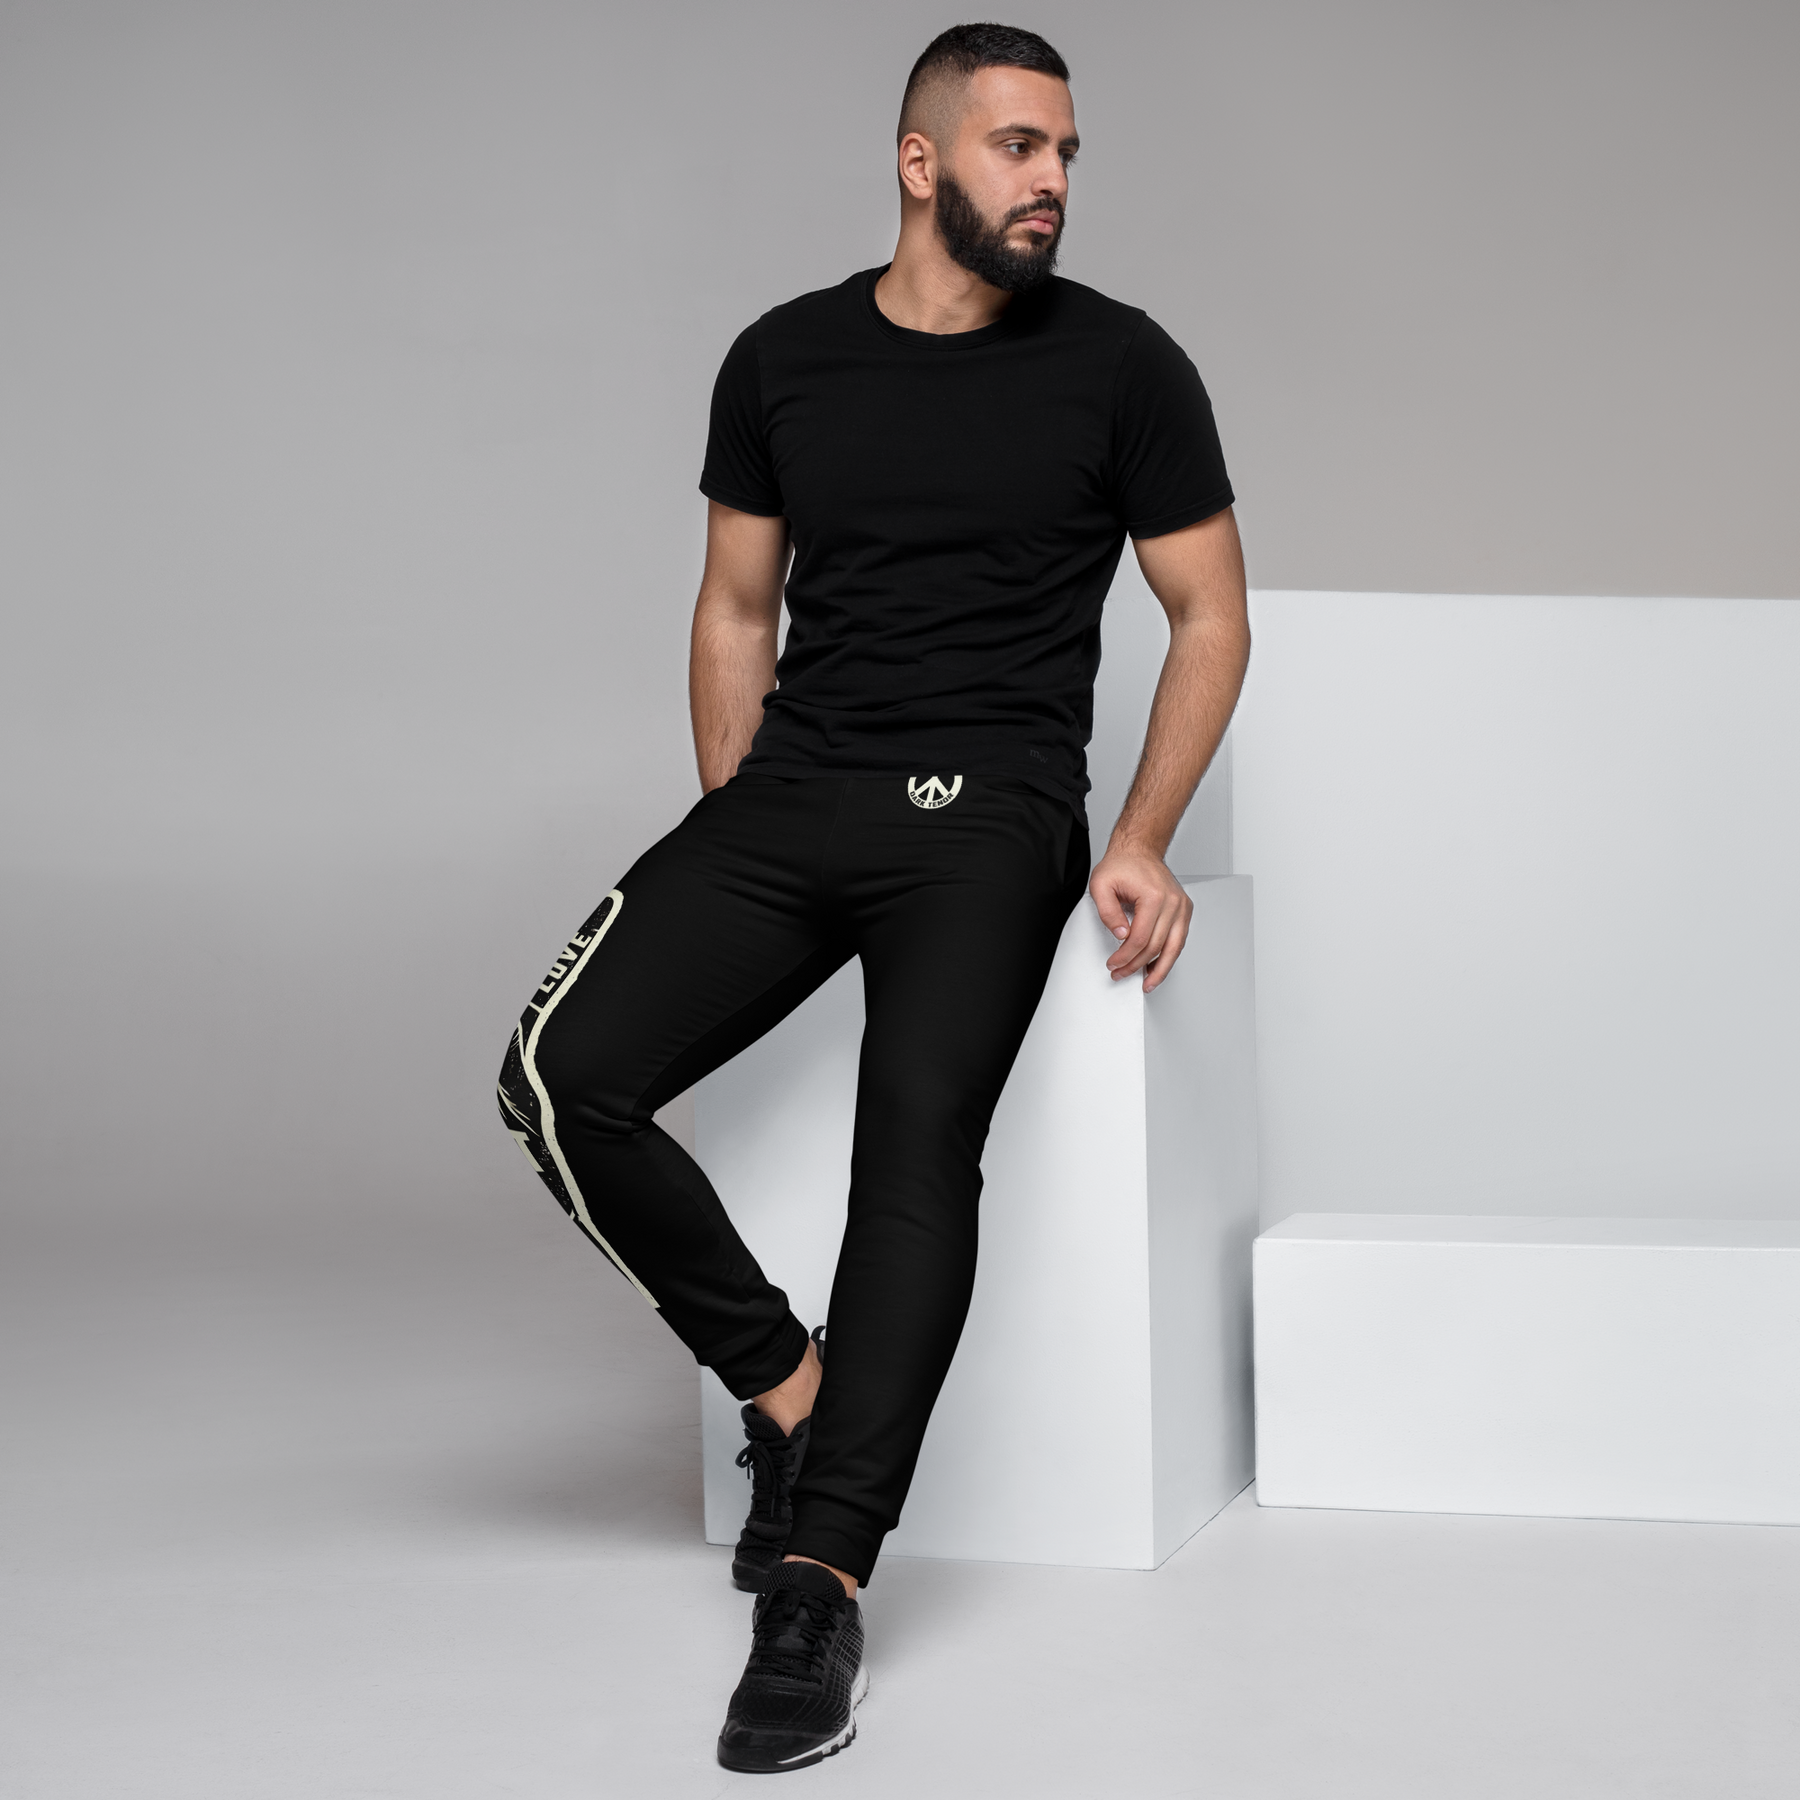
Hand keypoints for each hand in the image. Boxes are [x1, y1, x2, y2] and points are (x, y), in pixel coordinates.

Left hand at [1089, 845, 1192, 992]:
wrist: (1139, 850)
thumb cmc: (1122, 865)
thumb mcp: (1101, 885)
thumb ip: (1108, 912)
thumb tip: (1121, 936)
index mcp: (1153, 896)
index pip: (1140, 938)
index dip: (1125, 957)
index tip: (1113, 963)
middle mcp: (1173, 902)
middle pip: (1156, 946)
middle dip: (1136, 965)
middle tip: (1121, 973)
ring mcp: (1181, 907)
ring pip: (1174, 948)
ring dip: (1159, 969)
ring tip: (1147, 983)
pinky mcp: (1184, 910)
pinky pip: (1179, 939)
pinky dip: (1168, 955)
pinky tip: (1157, 966)